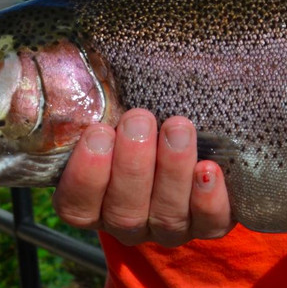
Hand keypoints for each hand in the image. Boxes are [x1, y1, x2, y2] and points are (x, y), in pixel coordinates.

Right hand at [52, 109, 233, 245]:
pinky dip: (208, 198)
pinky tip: (208, 169)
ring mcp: (169, 229)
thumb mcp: (117, 118)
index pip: (77, 205)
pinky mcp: (208, 225)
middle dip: (132, 164)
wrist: (196, 146)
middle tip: (139, 120)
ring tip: (177, 129)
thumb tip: (88, 58)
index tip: (98, 132)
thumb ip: (103, 106)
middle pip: (124, 211)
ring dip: (171, 170)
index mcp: (94, 202)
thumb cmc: (144, 127)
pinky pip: (209, 224)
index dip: (86, 175)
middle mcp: (129, 221)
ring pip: (166, 215)